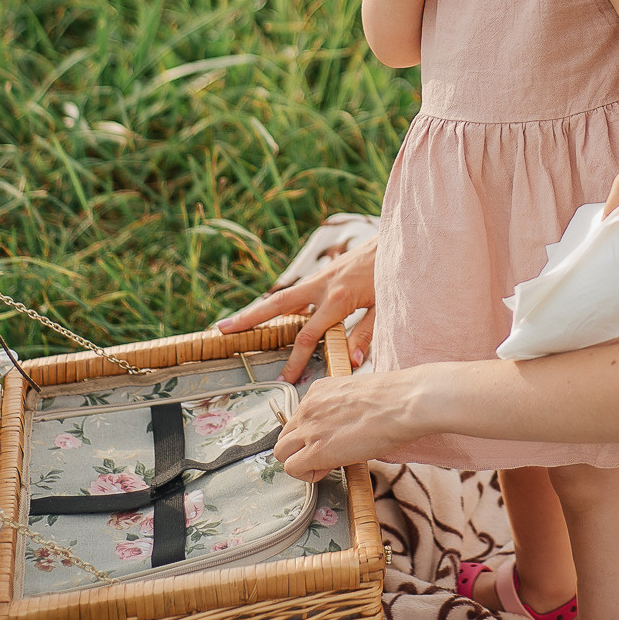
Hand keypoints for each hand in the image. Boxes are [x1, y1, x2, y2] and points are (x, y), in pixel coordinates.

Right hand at [216, 238, 376, 384]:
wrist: (397, 241)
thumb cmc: (392, 275)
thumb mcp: (384, 307)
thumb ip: (366, 334)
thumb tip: (351, 362)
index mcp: (338, 298)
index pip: (308, 335)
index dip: (296, 360)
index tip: (286, 378)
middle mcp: (322, 286)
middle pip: (278, 305)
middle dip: (250, 318)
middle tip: (222, 330)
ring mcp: (321, 278)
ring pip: (283, 297)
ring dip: (258, 310)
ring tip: (232, 323)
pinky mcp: (325, 275)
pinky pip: (297, 293)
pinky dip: (281, 304)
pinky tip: (270, 314)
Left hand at [274, 367, 425, 480]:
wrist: (403, 403)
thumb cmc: (395, 400)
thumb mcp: (359, 397)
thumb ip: (341, 411)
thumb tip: (343, 431)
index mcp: (319, 391)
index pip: (299, 419)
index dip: (312, 435)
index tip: (331, 440)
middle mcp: (308, 407)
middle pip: (285, 436)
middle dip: (301, 449)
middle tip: (327, 455)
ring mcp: (309, 428)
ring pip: (282, 453)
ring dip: (301, 462)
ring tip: (327, 465)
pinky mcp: (315, 450)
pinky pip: (292, 468)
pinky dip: (306, 474)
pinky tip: (328, 470)